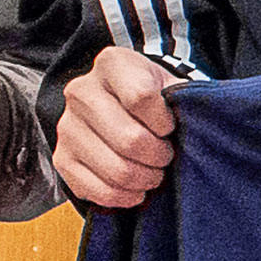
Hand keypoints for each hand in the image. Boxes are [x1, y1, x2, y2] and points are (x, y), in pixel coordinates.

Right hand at [54, 43, 180, 209]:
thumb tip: (198, 123)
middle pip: (129, 139)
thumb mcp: (172, 86)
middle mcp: (81, 91)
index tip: (170, 127)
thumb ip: (184, 99)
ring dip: (145, 178)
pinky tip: (136, 188)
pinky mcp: (61, 159)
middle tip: (166, 156)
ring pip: (116, 169)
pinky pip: (98, 190)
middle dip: (159, 156)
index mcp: (112, 64)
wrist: (123, 109)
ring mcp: (67, 127)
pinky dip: (124, 196)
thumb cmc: (154, 100)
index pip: (142, 98)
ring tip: (153, 173)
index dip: (165, 122)